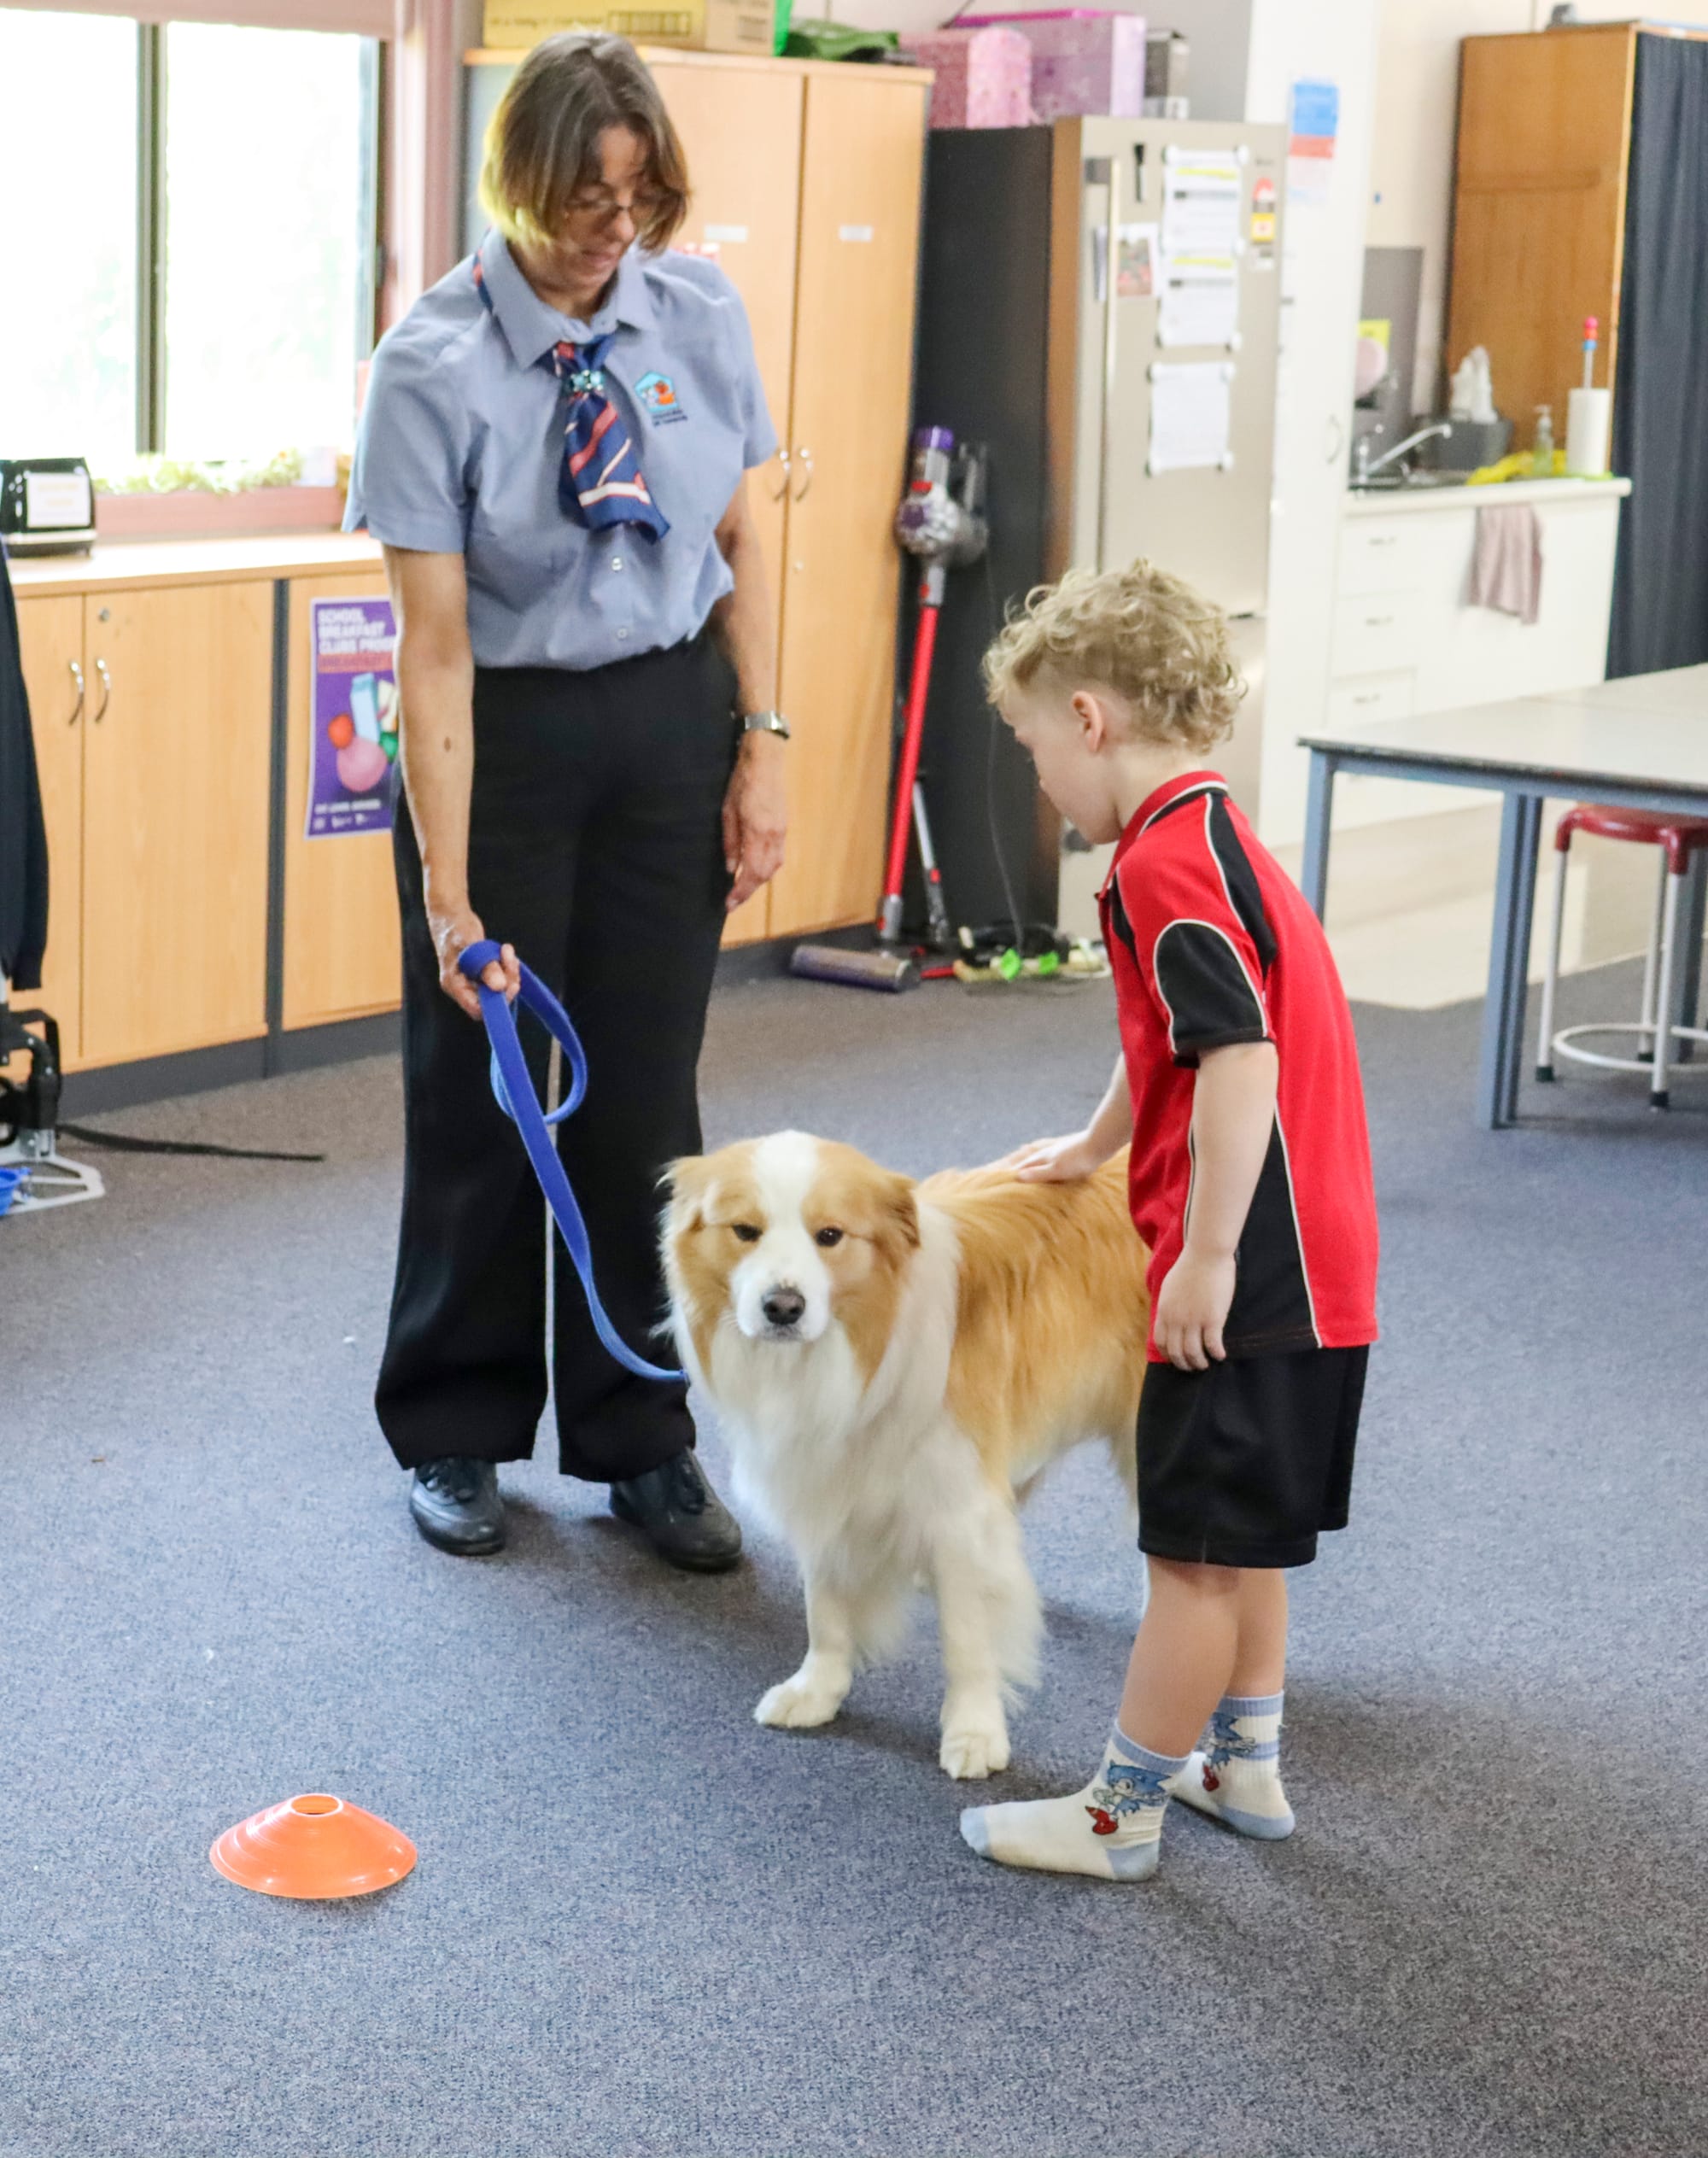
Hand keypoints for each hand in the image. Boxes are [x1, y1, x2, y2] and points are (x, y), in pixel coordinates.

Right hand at [428, 905, 518, 1021]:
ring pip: (499, 989)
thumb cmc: (455, 928)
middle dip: (506, 983)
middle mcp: (464, 987)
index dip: (496, 1003)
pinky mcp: (483, 974)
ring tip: (506, 951)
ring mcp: (474, 981)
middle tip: (511, 961)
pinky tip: (505, 952)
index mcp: (454, 985)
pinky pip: (500, 978)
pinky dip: (508, 967)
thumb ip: (484, 966)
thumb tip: (499, 987)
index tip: (510, 985)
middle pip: (492, 1000)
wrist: (452, 916)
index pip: (477, 1009)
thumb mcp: (470, 944)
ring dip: (509, 972)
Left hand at [722, 731, 786, 910]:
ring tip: (742, 889)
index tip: (729, 904)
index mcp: (757, 832)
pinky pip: (777, 857)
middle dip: (748, 891)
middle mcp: (773, 836)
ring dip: (758, 882)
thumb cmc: (742, 782)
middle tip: (733, 902)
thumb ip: (730, 843)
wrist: (765, 760)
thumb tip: (731, 868)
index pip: (751, 872)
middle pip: (764, 874)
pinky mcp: (783, 827)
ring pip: (773, 867)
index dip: (740, 891)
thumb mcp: (727, 812)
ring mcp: (781, 832)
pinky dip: (766, 869)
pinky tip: (755, 871)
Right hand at [1007, 1131, 1110, 1182]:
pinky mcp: (1070, 1152)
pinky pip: (1054, 1161)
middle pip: (1030, 1162)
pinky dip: (1048, 1166)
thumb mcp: (1056, 1170)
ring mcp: (1059, 1151)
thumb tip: (1016, 1177)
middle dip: (1021, 1170)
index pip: (1022, 1167)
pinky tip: (1054, 1168)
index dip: (1012, 1174)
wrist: (1099, 1143)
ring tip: (1029, 1173)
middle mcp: (1048, 1153)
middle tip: (1012, 1178)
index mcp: (1042, 1158)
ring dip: (1034, 1167)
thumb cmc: (1078, 1160)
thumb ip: (1038, 1174)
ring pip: (1042, 1160)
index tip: (1001, 1181)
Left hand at [1152, 1247, 1236, 1369]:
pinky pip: (1212, 1344)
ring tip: (1206, 1364)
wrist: (1206, 1255)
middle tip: (1193, 1366)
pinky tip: (1221, 1355)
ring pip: (1193, 1352)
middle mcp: (1176, 1319)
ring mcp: (1194, 1320)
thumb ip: (1169, 1306)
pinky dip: (1217, 1353)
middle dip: (1184, 1364)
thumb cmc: (1190, 1267)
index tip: (1176, 1359)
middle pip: (1177, 1352)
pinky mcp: (1213, 1319)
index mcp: (1164, 1311)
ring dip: (1200, 1362)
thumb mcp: (1169, 1287)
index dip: (1168, 1355)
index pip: (1161, 1342)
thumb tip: (1170, 1318)